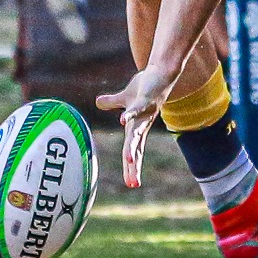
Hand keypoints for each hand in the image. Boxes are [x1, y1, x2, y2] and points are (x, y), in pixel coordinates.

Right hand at [95, 66, 177, 187]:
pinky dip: (130, 115)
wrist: (160, 73)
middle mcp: (142, 124)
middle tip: (133, 184)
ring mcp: (144, 113)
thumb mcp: (124, 97)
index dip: (132, 166)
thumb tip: (98, 103)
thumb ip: (112, 102)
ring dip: (132, 146)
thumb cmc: (145, 87)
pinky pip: (136, 109)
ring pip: (136, 133)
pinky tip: (123, 121)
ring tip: (128, 159)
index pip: (134, 150)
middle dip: (134, 165)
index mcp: (137, 127)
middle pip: (136, 148)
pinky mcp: (144, 100)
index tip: (131, 184)